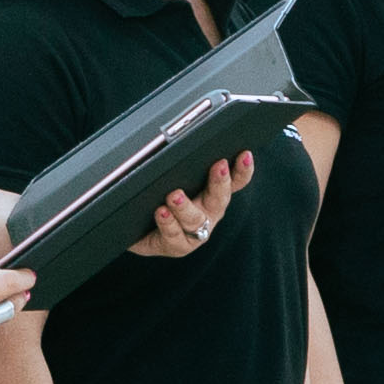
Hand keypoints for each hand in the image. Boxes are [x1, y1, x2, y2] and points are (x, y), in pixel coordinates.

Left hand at [129, 153, 253, 257]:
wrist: (139, 232)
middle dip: (220, 182)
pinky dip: (167, 223)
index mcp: (212, 195)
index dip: (243, 169)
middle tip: (218, 166)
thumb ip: (181, 166)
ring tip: (175, 195)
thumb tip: (179, 138)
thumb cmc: (159, 201)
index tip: (245, 154)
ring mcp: (195, 233)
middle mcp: (208, 213)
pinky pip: (173, 235)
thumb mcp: (172, 180)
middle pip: (219, 198)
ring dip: (185, 206)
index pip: (234, 181)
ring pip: (195, 219)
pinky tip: (161, 212)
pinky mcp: (177, 246)